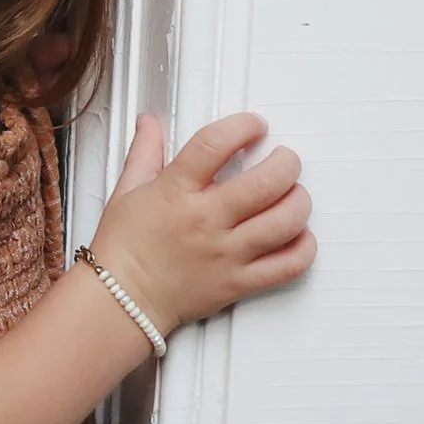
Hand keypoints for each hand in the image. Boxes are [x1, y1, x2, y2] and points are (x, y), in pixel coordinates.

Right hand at [87, 111, 314, 336]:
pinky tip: (298, 235)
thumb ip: (145, 151)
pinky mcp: (238, 283)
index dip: (243, 126)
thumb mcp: (126, 191)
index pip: (216, 144)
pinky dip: (304, 248)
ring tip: (293, 194)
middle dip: (286, 163)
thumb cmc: (122, 249)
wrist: (120, 302)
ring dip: (299, 201)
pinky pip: (287, 265)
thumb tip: (150, 122)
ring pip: (285, 222)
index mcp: (177, 192)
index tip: (254, 126)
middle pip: (266, 182)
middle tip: (284, 160)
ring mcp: (226, 254)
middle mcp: (206, 220)